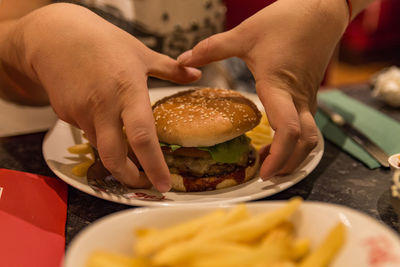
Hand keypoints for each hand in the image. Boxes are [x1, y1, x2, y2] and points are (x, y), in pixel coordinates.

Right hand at [6, 3, 200, 190]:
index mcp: (128, 90)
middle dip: (129, 177)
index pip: (142, 137)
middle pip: (114, 156)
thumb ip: (170, 68)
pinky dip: (99, 134)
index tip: (163, 185)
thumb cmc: (103, 41)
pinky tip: (104, 120)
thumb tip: (197, 73)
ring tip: (128, 154)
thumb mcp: (141, 52)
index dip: (153, 166)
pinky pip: (86, 132)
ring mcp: (81, 112)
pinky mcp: (65, 114)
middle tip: (142, 183)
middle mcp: (103, 106)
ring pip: (100, 146)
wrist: (55, 35)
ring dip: (115, 155)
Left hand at [177, 0, 347, 178]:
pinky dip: (295, 142)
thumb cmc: (287, 21)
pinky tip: (276, 142)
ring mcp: (307, 98)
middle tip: (264, 176)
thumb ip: (212, 49)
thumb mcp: (245, 34)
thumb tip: (183, 60)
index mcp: (280, 86)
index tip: (263, 172)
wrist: (321, 10)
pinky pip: (307, 127)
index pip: (287, 131)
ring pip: (310, 138)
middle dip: (287, 164)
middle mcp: (298, 98)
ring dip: (293, 156)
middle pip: (304, 144)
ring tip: (269, 163)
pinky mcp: (309, 95)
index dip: (278, 156)